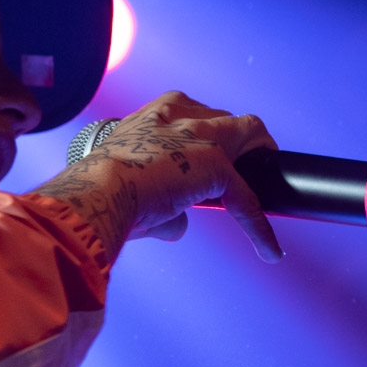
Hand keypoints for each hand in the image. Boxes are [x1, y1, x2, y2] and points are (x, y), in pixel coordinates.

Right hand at [28, 90, 281, 263]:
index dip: (206, 137)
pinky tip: (268, 252)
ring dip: (262, 158)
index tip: (207, 155)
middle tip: (246, 166)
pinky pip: (249, 201)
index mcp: (154, 114)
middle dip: (240, 141)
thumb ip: (159, 203)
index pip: (192, 115)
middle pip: (228, 119)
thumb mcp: (125, 183)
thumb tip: (176, 225)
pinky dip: (260, 229)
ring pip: (251, 133)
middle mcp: (181, 115)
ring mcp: (203, 139)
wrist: (97, 194)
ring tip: (270, 183)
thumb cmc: (97, 191)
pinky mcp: (218, 168)